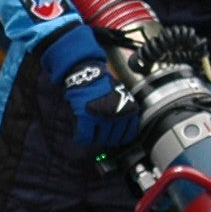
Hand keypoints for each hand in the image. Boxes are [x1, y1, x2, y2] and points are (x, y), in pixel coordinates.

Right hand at [36, 24, 135, 151]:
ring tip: (90, 130)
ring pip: (99, 140)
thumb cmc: (102, 84)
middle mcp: (119, 114)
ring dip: (94, 138)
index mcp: (130, 109)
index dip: (119, 137)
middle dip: (106, 137)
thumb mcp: (122, 96)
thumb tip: (124, 134)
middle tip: (99, 131)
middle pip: (113, 139)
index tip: (113, 134)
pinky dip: (81, 136)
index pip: (128, 135)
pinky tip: (80, 131)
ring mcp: (103, 116)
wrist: (85, 71)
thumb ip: (125, 113)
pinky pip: (85, 136)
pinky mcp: (86, 117)